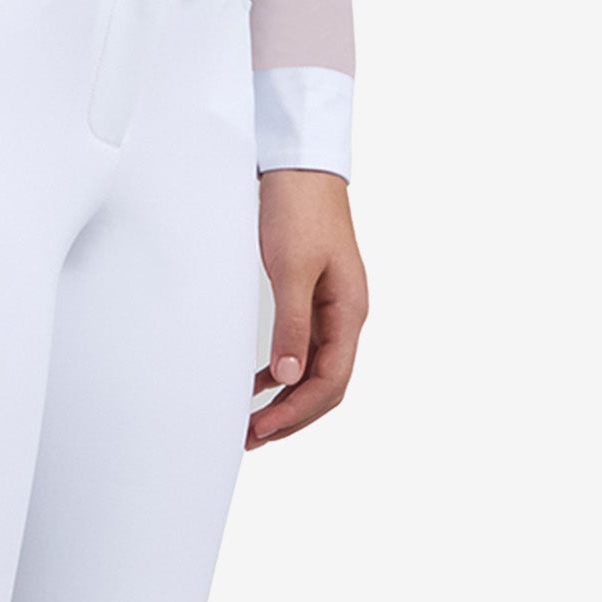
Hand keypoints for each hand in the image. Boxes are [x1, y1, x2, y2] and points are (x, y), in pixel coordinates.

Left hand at [246, 169, 366, 449]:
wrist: (299, 164)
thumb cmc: (300, 209)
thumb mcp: (292, 268)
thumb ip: (292, 324)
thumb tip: (289, 377)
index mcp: (350, 312)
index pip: (331, 381)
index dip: (298, 412)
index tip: (264, 429)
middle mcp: (345, 315)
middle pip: (326, 384)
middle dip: (292, 415)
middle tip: (252, 437)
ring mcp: (330, 305)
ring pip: (314, 368)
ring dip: (286, 397)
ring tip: (252, 421)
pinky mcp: (312, 294)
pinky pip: (302, 345)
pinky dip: (282, 368)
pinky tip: (257, 381)